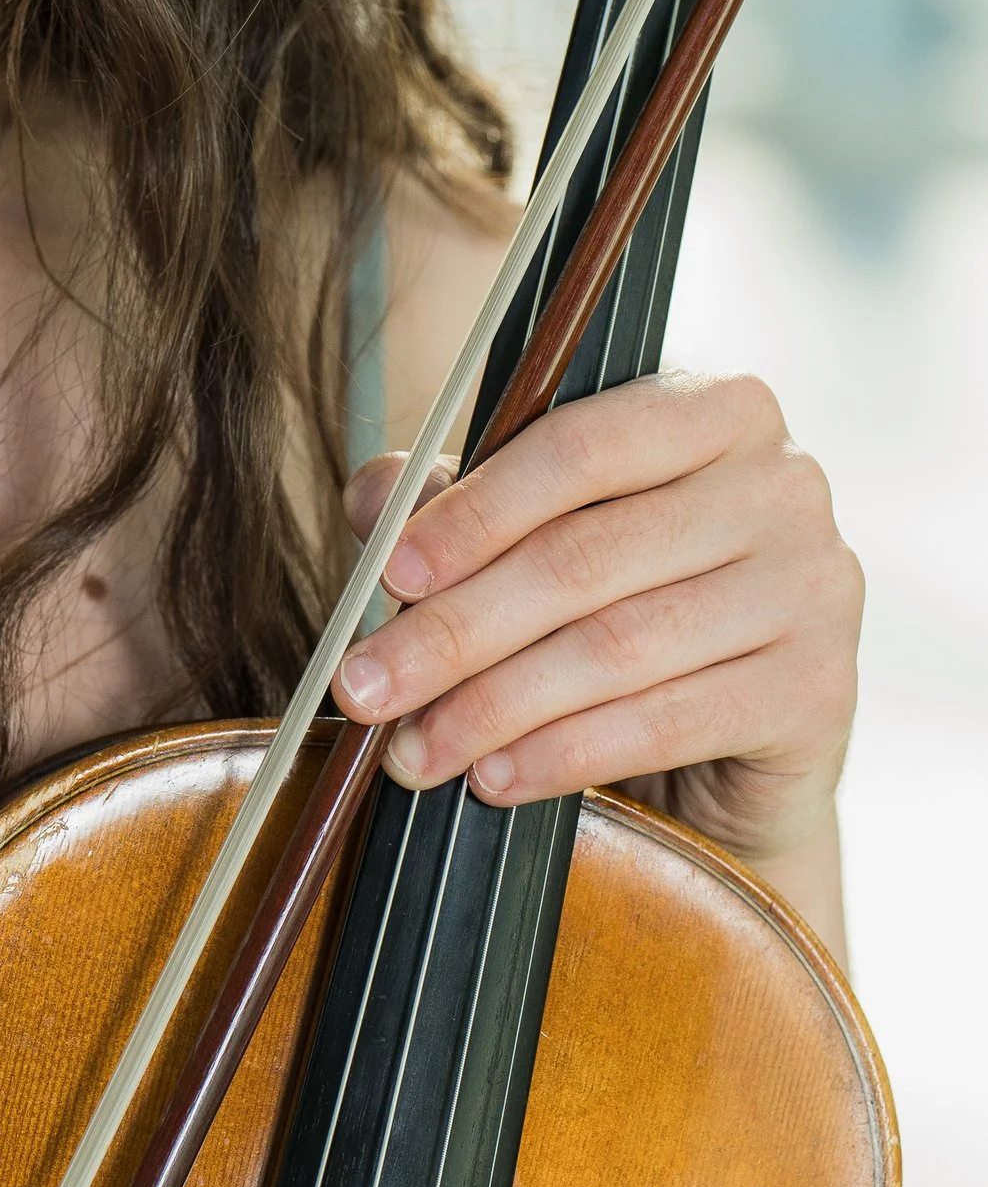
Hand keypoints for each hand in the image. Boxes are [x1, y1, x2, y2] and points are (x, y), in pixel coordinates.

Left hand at [329, 373, 861, 871]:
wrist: (732, 746)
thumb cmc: (623, 608)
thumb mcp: (531, 537)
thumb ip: (450, 501)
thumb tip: (375, 497)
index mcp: (713, 408)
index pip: (577, 446)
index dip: (472, 513)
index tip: (385, 575)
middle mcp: (782, 482)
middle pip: (584, 557)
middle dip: (455, 631)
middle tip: (365, 688)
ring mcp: (817, 584)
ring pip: (618, 645)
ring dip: (494, 706)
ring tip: (412, 749)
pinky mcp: (822, 689)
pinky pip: (668, 720)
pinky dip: (565, 754)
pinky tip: (494, 778)